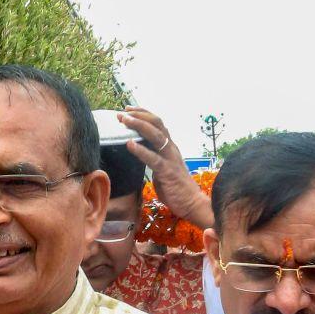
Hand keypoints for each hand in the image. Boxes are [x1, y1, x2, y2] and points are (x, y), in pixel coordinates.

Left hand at [118, 107, 212, 227]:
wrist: (192, 203)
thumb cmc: (175, 188)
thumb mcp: (163, 168)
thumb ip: (154, 157)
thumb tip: (138, 151)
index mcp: (170, 147)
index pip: (158, 123)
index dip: (143, 114)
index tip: (128, 110)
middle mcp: (171, 148)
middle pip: (156, 124)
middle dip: (138, 116)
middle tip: (122, 113)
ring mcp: (170, 158)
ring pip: (155, 136)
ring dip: (138, 126)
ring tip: (124, 121)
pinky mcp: (168, 171)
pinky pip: (153, 158)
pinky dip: (141, 150)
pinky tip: (129, 144)